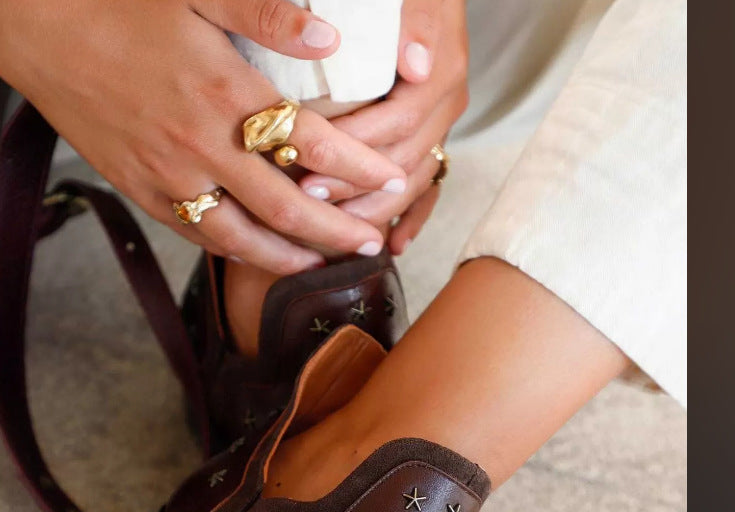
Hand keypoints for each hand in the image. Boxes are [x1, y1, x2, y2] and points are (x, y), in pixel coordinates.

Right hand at [0, 0, 407, 272]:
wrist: (34, 28)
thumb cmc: (116, 3)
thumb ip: (267, 13)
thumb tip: (330, 40)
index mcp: (222, 94)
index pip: (310, 145)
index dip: (358, 170)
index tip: (389, 183)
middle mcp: (199, 148)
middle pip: (285, 209)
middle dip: (336, 232)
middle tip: (370, 244)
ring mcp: (168, 179)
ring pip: (243, 239)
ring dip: (289, 257)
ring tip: (322, 264)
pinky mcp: (142, 193)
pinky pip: (198, 235)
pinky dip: (236, 251)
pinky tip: (260, 253)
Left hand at [299, 0, 468, 252]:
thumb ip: (411, 25)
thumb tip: (417, 65)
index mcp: (441, 73)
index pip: (397, 126)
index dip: (354, 151)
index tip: (310, 165)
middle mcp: (446, 105)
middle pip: (403, 162)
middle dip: (353, 187)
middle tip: (307, 200)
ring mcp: (442, 128)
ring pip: (413, 184)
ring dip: (374, 211)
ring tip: (335, 231)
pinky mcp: (434, 142)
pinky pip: (429, 189)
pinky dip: (412, 220)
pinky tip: (393, 245)